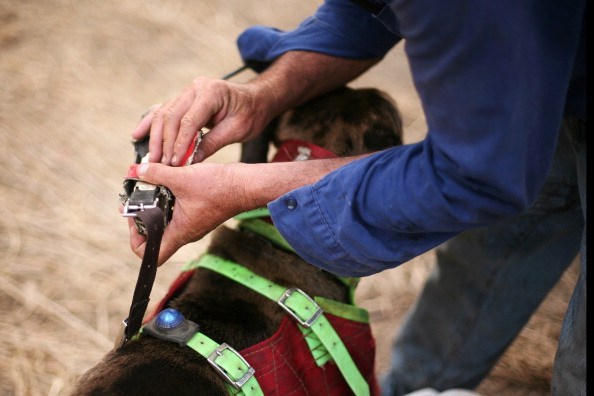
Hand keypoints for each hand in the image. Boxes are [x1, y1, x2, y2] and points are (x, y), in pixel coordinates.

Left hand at [127, 155, 363, 264]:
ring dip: (154, 204)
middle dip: (141, 217)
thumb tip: (135, 169)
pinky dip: (167, 197)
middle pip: (154, 236)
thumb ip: (156, 173)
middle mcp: (186, 231)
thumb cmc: (220, 187)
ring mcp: (193, 222)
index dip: (136, 240)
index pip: (151, 254)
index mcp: (181, 232)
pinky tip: (166, 179)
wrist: (247, 184)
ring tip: (148, 185)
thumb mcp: (183, 177)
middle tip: (136, 197)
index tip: (134, 217)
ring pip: (166, 221)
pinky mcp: (199, 211)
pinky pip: (177, 210)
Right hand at [131, 77, 271, 165]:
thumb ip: (212, 143)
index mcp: (212, 92)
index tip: (175, 163)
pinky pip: (164, 110)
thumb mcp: (236, 131)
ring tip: (150, 157)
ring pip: (164, 113)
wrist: (256, 99)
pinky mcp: (184, 98)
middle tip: (160, 164)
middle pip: (171, 116)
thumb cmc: (251, 114)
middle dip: (164, 143)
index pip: (189, 121)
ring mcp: (188, 91)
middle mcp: (196, 87)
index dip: (180, 144)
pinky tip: (138, 134)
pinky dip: (151, 123)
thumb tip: (189, 162)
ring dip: (156, 137)